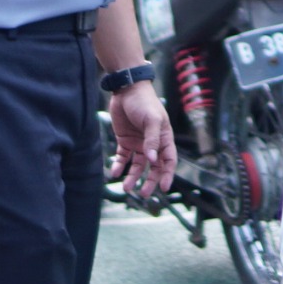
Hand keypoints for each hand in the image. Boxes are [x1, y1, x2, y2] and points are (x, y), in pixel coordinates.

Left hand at [106, 83, 175, 199]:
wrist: (126, 89)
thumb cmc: (144, 102)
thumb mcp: (152, 120)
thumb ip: (153, 140)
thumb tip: (153, 160)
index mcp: (164, 139)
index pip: (168, 161)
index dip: (167, 175)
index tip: (164, 188)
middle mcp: (152, 144)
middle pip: (153, 168)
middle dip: (149, 181)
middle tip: (143, 194)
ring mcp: (138, 143)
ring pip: (138, 166)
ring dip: (133, 177)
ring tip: (126, 187)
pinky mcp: (124, 141)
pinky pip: (123, 157)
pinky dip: (119, 166)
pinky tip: (114, 173)